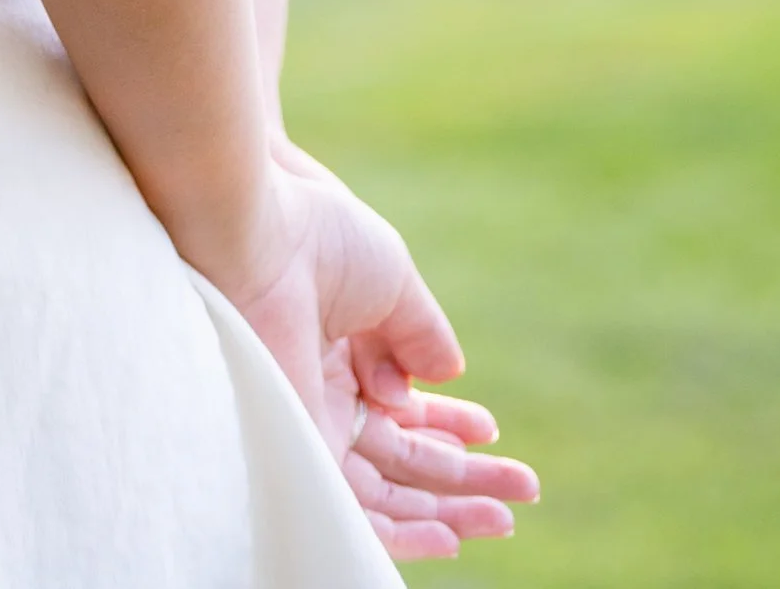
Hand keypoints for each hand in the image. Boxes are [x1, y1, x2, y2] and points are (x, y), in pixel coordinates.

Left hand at [222, 148, 539, 562]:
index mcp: (344, 348)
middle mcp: (326, 394)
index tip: (490, 431)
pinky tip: (447, 536)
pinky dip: (402, 532)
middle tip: (521, 489)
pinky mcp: (302, 454)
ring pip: (388, 490)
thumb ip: (423, 334)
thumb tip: (449, 377)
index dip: (451, 422)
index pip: (405, 405)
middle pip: (404, 454)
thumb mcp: (392, 281)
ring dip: (449, 509)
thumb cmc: (319, 243)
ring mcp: (313, 425)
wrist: (258, 242)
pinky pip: (353, 512)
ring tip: (502, 519)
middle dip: (464, 476)